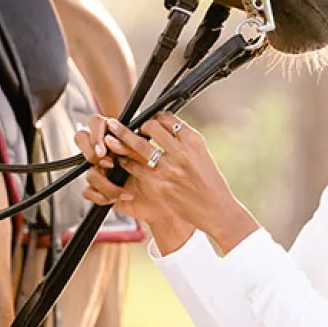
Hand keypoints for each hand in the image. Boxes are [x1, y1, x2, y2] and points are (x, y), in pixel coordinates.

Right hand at [75, 116, 171, 224]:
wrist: (163, 196)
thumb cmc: (157, 169)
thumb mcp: (148, 154)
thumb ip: (132, 146)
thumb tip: (114, 141)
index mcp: (115, 137)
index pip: (95, 123)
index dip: (97, 134)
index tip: (105, 147)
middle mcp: (104, 151)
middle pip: (81, 139)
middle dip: (93, 154)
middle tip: (110, 164)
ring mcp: (100, 169)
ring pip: (88, 171)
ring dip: (103, 182)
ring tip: (120, 188)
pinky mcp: (98, 188)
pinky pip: (87, 191)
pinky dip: (102, 196)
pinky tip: (118, 197)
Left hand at [100, 113, 259, 254]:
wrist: (216, 208)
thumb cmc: (209, 181)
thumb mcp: (202, 154)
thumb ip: (184, 141)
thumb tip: (164, 126)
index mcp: (193, 141)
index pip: (168, 119)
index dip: (154, 118)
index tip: (147, 121)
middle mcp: (182, 152)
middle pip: (151, 129)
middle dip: (135, 126)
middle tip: (123, 126)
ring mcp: (170, 170)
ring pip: (139, 147)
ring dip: (123, 141)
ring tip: (111, 139)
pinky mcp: (160, 186)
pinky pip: (137, 170)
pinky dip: (127, 163)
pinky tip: (121, 161)